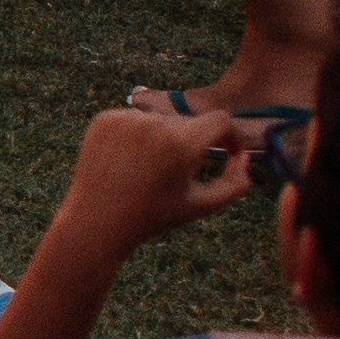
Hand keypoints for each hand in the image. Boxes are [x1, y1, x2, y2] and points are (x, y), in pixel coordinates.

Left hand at [59, 99, 253, 253]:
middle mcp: (154, 122)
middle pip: (190, 123)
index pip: (221, 120)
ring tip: (148, 171)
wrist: (96, 220)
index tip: (230, 150)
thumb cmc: (153, 216)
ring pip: (162, 121)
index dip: (231, 135)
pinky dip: (138, 136)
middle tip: (177, 175)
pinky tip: (128, 163)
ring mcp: (126, 118)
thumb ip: (236, 183)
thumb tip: (243, 157)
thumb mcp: (203, 205)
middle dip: (193, 144)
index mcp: (182, 142)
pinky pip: (134, 120)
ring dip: (165, 140)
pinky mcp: (104, 118)